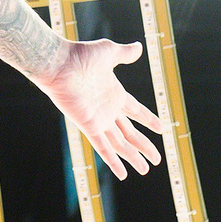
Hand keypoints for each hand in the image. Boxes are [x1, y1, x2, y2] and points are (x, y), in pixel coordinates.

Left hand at [38, 38, 165, 180]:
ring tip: (145, 170)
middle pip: (130, 132)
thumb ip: (124, 54)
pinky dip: (113, 160)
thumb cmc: (79, 55)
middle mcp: (107, 109)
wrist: (58, 63)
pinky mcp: (89, 126)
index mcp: (114, 93)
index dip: (148, 120)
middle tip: (157, 160)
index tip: (161, 129)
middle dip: (144, 146)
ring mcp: (98, 119)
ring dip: (132, 157)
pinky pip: (103, 147)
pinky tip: (123, 174)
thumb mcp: (108, 52)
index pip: (136, 111)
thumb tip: (138, 47)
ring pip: (120, 144)